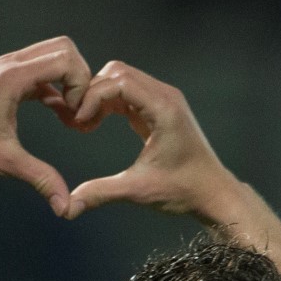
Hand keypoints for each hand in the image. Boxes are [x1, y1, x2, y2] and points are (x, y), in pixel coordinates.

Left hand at [0, 37, 91, 215]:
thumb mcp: (5, 163)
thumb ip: (40, 179)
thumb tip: (65, 207)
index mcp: (12, 77)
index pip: (65, 59)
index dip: (81, 85)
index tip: (76, 116)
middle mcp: (10, 65)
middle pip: (63, 49)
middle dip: (80, 77)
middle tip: (78, 111)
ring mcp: (6, 69)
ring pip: (52, 56)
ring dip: (68, 81)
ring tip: (70, 115)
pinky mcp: (4, 78)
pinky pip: (40, 71)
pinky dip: (55, 86)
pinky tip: (58, 113)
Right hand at [62, 61, 238, 221]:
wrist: (212, 193)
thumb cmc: (183, 190)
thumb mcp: (138, 190)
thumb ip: (101, 193)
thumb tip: (68, 208)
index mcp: (163, 108)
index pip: (119, 81)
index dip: (93, 97)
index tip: (79, 122)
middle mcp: (165, 96)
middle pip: (117, 72)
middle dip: (92, 92)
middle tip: (78, 121)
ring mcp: (163, 100)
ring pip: (121, 79)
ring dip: (99, 96)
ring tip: (85, 124)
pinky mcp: (158, 109)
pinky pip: (128, 93)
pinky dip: (108, 103)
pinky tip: (95, 123)